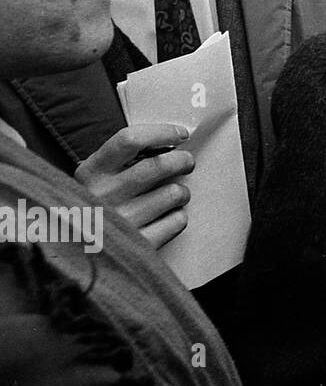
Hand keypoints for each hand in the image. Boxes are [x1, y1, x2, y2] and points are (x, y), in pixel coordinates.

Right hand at [74, 124, 192, 248]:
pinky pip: (176, 221)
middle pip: (158, 166)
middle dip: (182, 160)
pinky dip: (179, 216)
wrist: (78, 252)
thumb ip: (124, 158)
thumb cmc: (97, 207)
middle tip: (187, 162)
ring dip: (182, 191)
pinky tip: (166, 217)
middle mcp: (101, 196)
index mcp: (90, 173)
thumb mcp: (97, 177)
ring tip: (174, 195)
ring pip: (173, 193)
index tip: (180, 134)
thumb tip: (172, 139)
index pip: (129, 140)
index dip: (162, 132)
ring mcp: (119, 223)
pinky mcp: (137, 246)